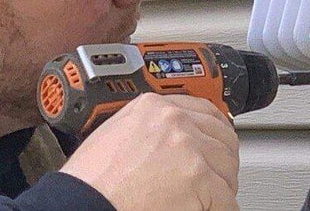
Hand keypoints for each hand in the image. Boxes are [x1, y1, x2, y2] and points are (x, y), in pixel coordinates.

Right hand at [60, 93, 239, 210]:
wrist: (82, 204)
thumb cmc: (90, 181)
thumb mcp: (116, 133)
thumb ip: (148, 128)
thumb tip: (171, 139)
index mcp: (153, 108)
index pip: (203, 110)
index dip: (214, 131)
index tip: (217, 140)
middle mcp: (174, 122)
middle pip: (221, 138)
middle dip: (220, 161)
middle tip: (214, 178)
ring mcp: (189, 149)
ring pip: (227, 168)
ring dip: (222, 186)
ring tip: (209, 199)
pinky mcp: (198, 179)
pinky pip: (226, 199)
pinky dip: (222, 208)